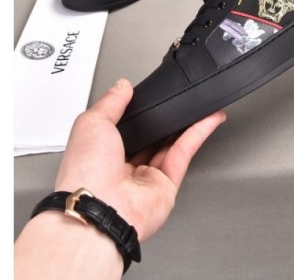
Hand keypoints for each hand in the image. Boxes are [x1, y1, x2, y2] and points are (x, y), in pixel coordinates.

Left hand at [54, 78, 226, 241]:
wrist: (99, 207)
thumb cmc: (85, 172)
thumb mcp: (92, 122)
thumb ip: (111, 102)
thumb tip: (122, 86)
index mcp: (101, 153)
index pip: (124, 128)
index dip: (139, 112)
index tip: (152, 96)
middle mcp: (123, 167)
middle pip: (151, 137)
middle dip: (166, 119)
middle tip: (180, 100)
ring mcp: (146, 178)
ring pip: (172, 144)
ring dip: (188, 123)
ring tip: (202, 104)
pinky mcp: (167, 185)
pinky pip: (184, 153)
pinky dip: (198, 134)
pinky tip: (208, 118)